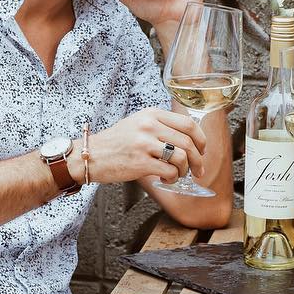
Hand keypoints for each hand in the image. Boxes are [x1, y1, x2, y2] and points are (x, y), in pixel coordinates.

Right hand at [68, 108, 205, 184]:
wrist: (91, 155)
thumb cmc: (116, 142)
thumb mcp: (138, 123)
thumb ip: (161, 125)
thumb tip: (189, 139)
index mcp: (152, 114)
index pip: (188, 123)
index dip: (201, 139)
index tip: (202, 150)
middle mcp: (149, 126)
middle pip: (188, 142)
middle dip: (198, 159)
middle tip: (198, 170)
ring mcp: (145, 144)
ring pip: (181, 157)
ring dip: (185, 170)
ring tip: (178, 174)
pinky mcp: (140, 162)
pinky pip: (169, 171)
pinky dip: (173, 178)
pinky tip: (167, 179)